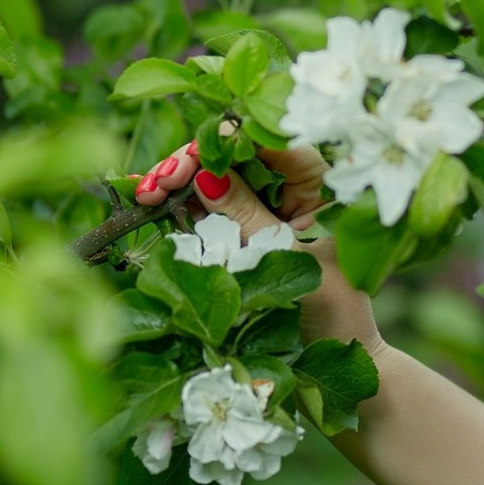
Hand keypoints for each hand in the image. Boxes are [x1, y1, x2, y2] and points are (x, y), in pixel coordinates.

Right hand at [132, 130, 379, 347]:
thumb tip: (205, 176)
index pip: (273, 141)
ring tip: (147, 193)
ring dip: (182, 181)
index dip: (227, 142)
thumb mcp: (284, 254)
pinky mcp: (256, 220)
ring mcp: (276, 200)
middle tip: (155, 183)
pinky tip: (155, 200)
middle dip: (194, 162)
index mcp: (325, 179)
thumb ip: (247, 216)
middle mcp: (300, 181)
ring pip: (223, 176)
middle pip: (240, 153)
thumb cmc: (328, 302)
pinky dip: (189, 202)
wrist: (337, 343)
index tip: (190, 159)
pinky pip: (220, 202)